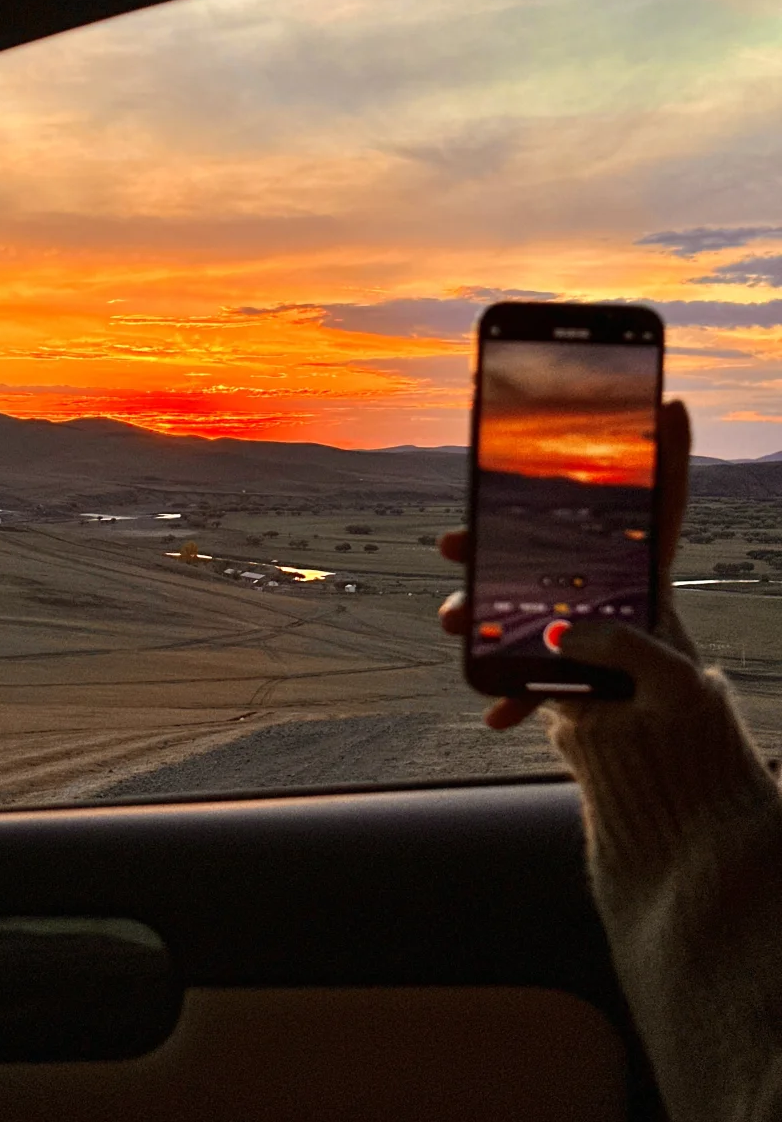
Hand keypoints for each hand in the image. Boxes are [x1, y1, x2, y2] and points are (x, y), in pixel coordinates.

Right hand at [436, 399, 696, 729]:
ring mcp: (543, 639)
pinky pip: (526, 693)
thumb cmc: (654, 608)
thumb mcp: (662, 535)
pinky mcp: (553, 680)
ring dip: (474, 625)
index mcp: (564, 560)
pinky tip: (499, 717)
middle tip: (450, 554)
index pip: (521, 536)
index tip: (451, 540)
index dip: (483, 535)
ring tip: (460, 626)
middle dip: (470, 567)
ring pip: (499, 627)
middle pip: (499, 574)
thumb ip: (669, 473)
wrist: (660, 695)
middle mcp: (544, 596)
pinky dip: (513, 705)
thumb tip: (672, 403)